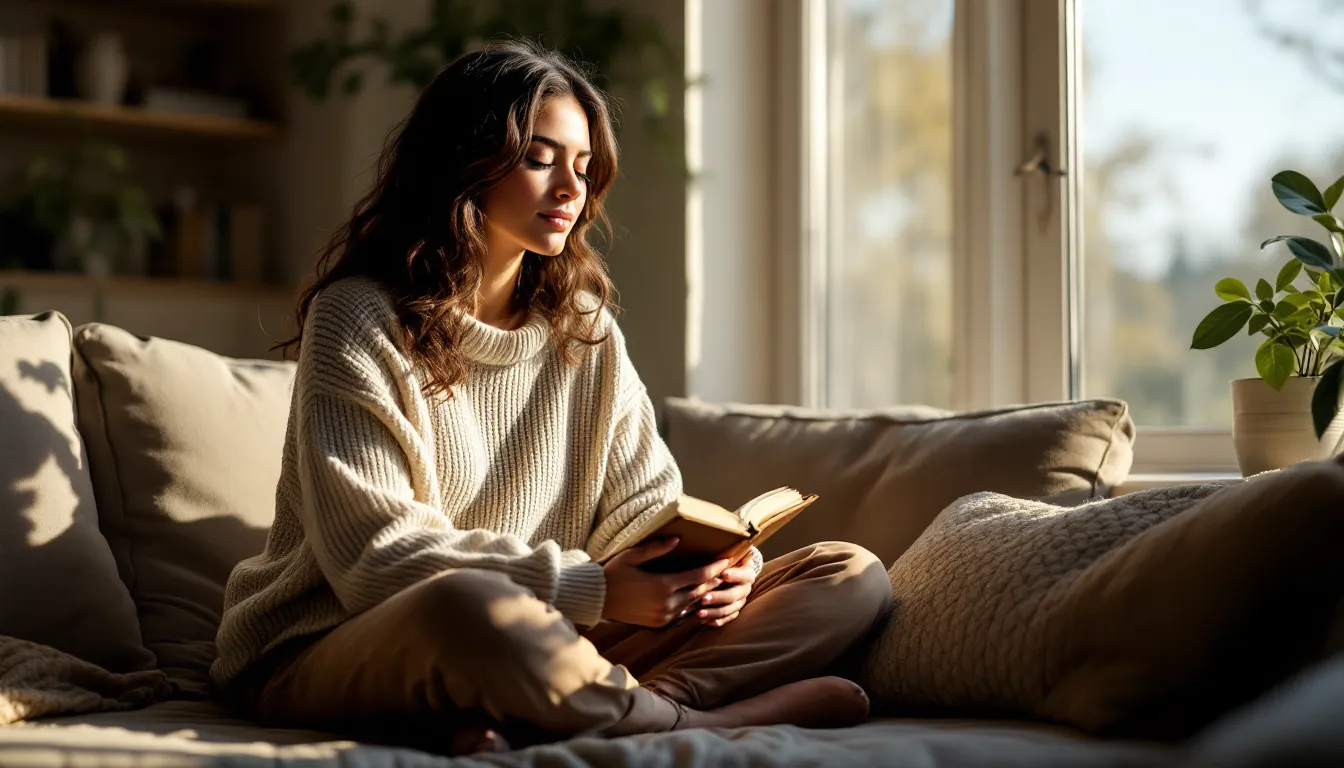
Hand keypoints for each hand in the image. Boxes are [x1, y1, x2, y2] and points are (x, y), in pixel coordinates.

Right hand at [601, 537, 732, 627]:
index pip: (698, 576)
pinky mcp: (659, 623)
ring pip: (693, 604)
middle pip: (700, 591)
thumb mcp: (632, 556)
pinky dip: (692, 604)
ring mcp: (664, 615)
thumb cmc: (613, 573)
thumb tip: (678, 540)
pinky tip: (698, 596)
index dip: (715, 568)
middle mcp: (667, 603)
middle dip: (715, 580)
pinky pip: (682, 613)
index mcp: (662, 585)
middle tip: (728, 570)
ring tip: (717, 582)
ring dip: (705, 593)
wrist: (597, 600)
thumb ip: (656, 548)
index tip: (727, 560)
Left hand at [693, 549, 755, 626]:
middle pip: (736, 594)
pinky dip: (719, 620)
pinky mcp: (735, 610)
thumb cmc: (726, 557)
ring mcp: (741, 600)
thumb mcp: (727, 552)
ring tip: (699, 613)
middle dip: (719, 596)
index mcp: (747, 571)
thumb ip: (723, 552)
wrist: (734, 569)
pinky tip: (707, 623)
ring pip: (731, 609)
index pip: (744, 574)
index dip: (735, 575)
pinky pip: (729, 618)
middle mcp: (746, 587)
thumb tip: (693, 545)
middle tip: (703, 598)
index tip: (722, 574)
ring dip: (715, 611)